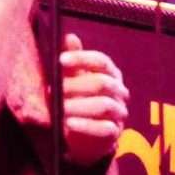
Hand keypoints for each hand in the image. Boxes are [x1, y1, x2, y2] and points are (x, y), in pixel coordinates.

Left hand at [60, 33, 129, 163]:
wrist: (86, 136)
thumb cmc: (80, 100)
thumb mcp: (75, 79)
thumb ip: (73, 61)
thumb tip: (69, 37)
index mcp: (110, 73)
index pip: (101, 61)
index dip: (82, 58)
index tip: (60, 60)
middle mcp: (118, 91)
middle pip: (102, 83)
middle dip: (76, 85)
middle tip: (54, 89)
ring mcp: (119, 112)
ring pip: (104, 105)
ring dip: (80, 106)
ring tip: (60, 108)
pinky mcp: (115, 132)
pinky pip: (104, 129)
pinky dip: (86, 126)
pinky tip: (69, 123)